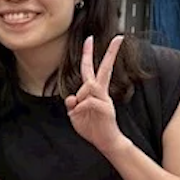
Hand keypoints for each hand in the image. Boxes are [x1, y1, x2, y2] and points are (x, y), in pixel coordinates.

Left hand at [65, 36, 125, 154]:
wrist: (106, 142)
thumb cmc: (92, 128)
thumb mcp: (76, 115)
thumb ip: (73, 105)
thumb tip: (71, 98)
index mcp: (95, 92)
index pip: (92, 69)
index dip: (90, 54)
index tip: (90, 39)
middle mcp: (101, 93)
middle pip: (103, 69)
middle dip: (108, 53)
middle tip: (99, 37)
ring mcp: (105, 100)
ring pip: (89, 86)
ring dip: (80, 96)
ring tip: (80, 110)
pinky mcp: (106, 108)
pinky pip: (88, 102)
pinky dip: (79, 108)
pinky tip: (79, 115)